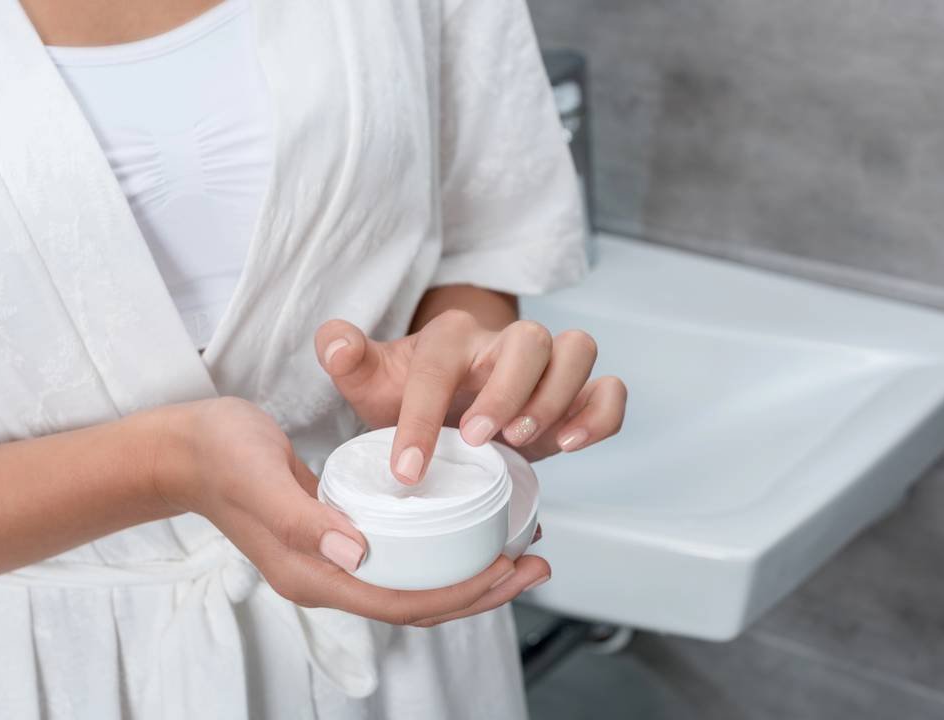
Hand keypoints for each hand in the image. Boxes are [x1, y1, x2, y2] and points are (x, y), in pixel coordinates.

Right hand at [146, 397, 549, 625]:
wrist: (183, 450)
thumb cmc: (219, 455)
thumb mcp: (259, 476)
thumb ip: (303, 517)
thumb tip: (357, 552)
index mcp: (313, 574)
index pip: (401, 602)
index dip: (462, 593)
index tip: (510, 568)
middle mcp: (327, 577)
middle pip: (417, 603)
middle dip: (481, 590)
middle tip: (535, 563)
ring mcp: (332, 560)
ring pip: (412, 585)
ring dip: (468, 574)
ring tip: (517, 551)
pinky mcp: (337, 537)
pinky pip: (400, 559)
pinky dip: (441, 551)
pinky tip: (466, 528)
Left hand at [315, 310, 625, 481]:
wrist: (450, 404)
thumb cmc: (411, 393)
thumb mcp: (373, 382)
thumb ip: (349, 360)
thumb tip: (333, 340)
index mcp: (450, 336)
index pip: (439, 363)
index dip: (421, 417)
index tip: (406, 472)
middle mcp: (505, 342)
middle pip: (528, 339)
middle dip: (507, 390)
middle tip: (477, 440)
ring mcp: (548, 365)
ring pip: (577, 350)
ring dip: (557, 396)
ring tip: (524, 442)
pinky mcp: (578, 394)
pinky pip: (610, 388)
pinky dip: (600, 414)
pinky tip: (571, 444)